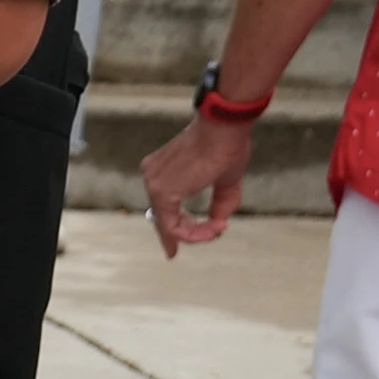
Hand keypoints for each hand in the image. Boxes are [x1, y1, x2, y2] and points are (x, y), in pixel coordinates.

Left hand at [137, 102, 253, 254]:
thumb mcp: (225, 181)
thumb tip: (218, 224)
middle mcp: (152, 176)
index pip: (162, 207)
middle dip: (188, 233)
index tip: (174, 250)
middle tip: (213, 234)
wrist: (224, 128)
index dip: (170, 230)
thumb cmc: (227, 146)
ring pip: (168, 225)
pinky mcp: (162, 192)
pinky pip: (171, 226)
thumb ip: (220, 203)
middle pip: (164, 217)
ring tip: (218, 229)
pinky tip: (213, 229)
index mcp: (162, 170)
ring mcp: (154, 184)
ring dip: (196, 234)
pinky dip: (193, 233)